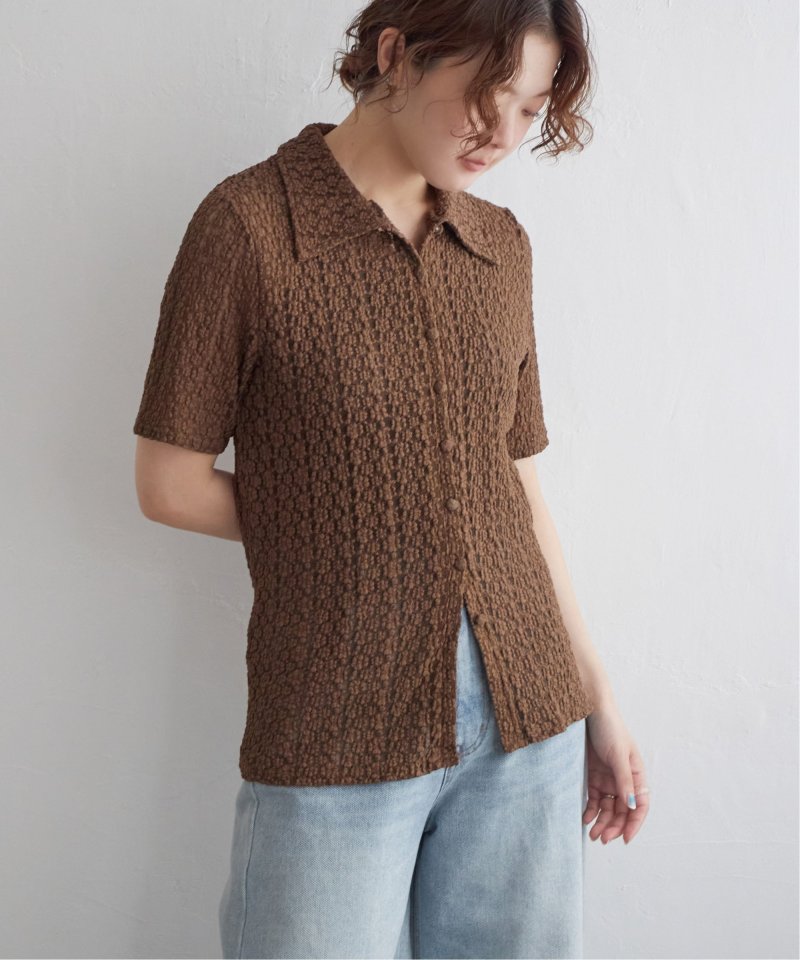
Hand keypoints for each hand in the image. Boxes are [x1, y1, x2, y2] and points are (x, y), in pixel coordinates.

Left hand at [583, 702, 649, 844]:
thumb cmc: (609, 728)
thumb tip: (632, 805)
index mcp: (636, 774)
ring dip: (602, 822)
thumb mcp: (618, 754)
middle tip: (602, 838)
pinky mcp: (593, 775)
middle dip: (614, 826)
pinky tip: (585, 819)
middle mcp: (624, 779)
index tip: (625, 839)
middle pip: (623, 810)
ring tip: (592, 834)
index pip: (640, 805)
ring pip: (608, 808)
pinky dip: (591, 810)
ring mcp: (608, 778)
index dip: (635, 823)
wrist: (588, 709)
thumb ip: (624, 780)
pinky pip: (594, 799)